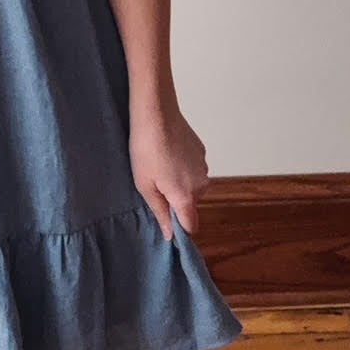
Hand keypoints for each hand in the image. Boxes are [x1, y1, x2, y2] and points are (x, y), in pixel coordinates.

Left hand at [128, 104, 210, 241]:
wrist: (156, 114)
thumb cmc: (146, 150)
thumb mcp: (145, 186)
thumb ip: (160, 212)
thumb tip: (170, 235)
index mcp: (186, 197)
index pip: (191, 226)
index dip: (179, 227)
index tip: (165, 219)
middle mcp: (201, 185)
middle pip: (190, 204)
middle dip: (175, 199)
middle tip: (154, 182)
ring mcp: (204, 166)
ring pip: (192, 185)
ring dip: (179, 181)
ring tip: (159, 164)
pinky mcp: (202, 151)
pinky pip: (193, 168)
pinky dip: (183, 166)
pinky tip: (167, 152)